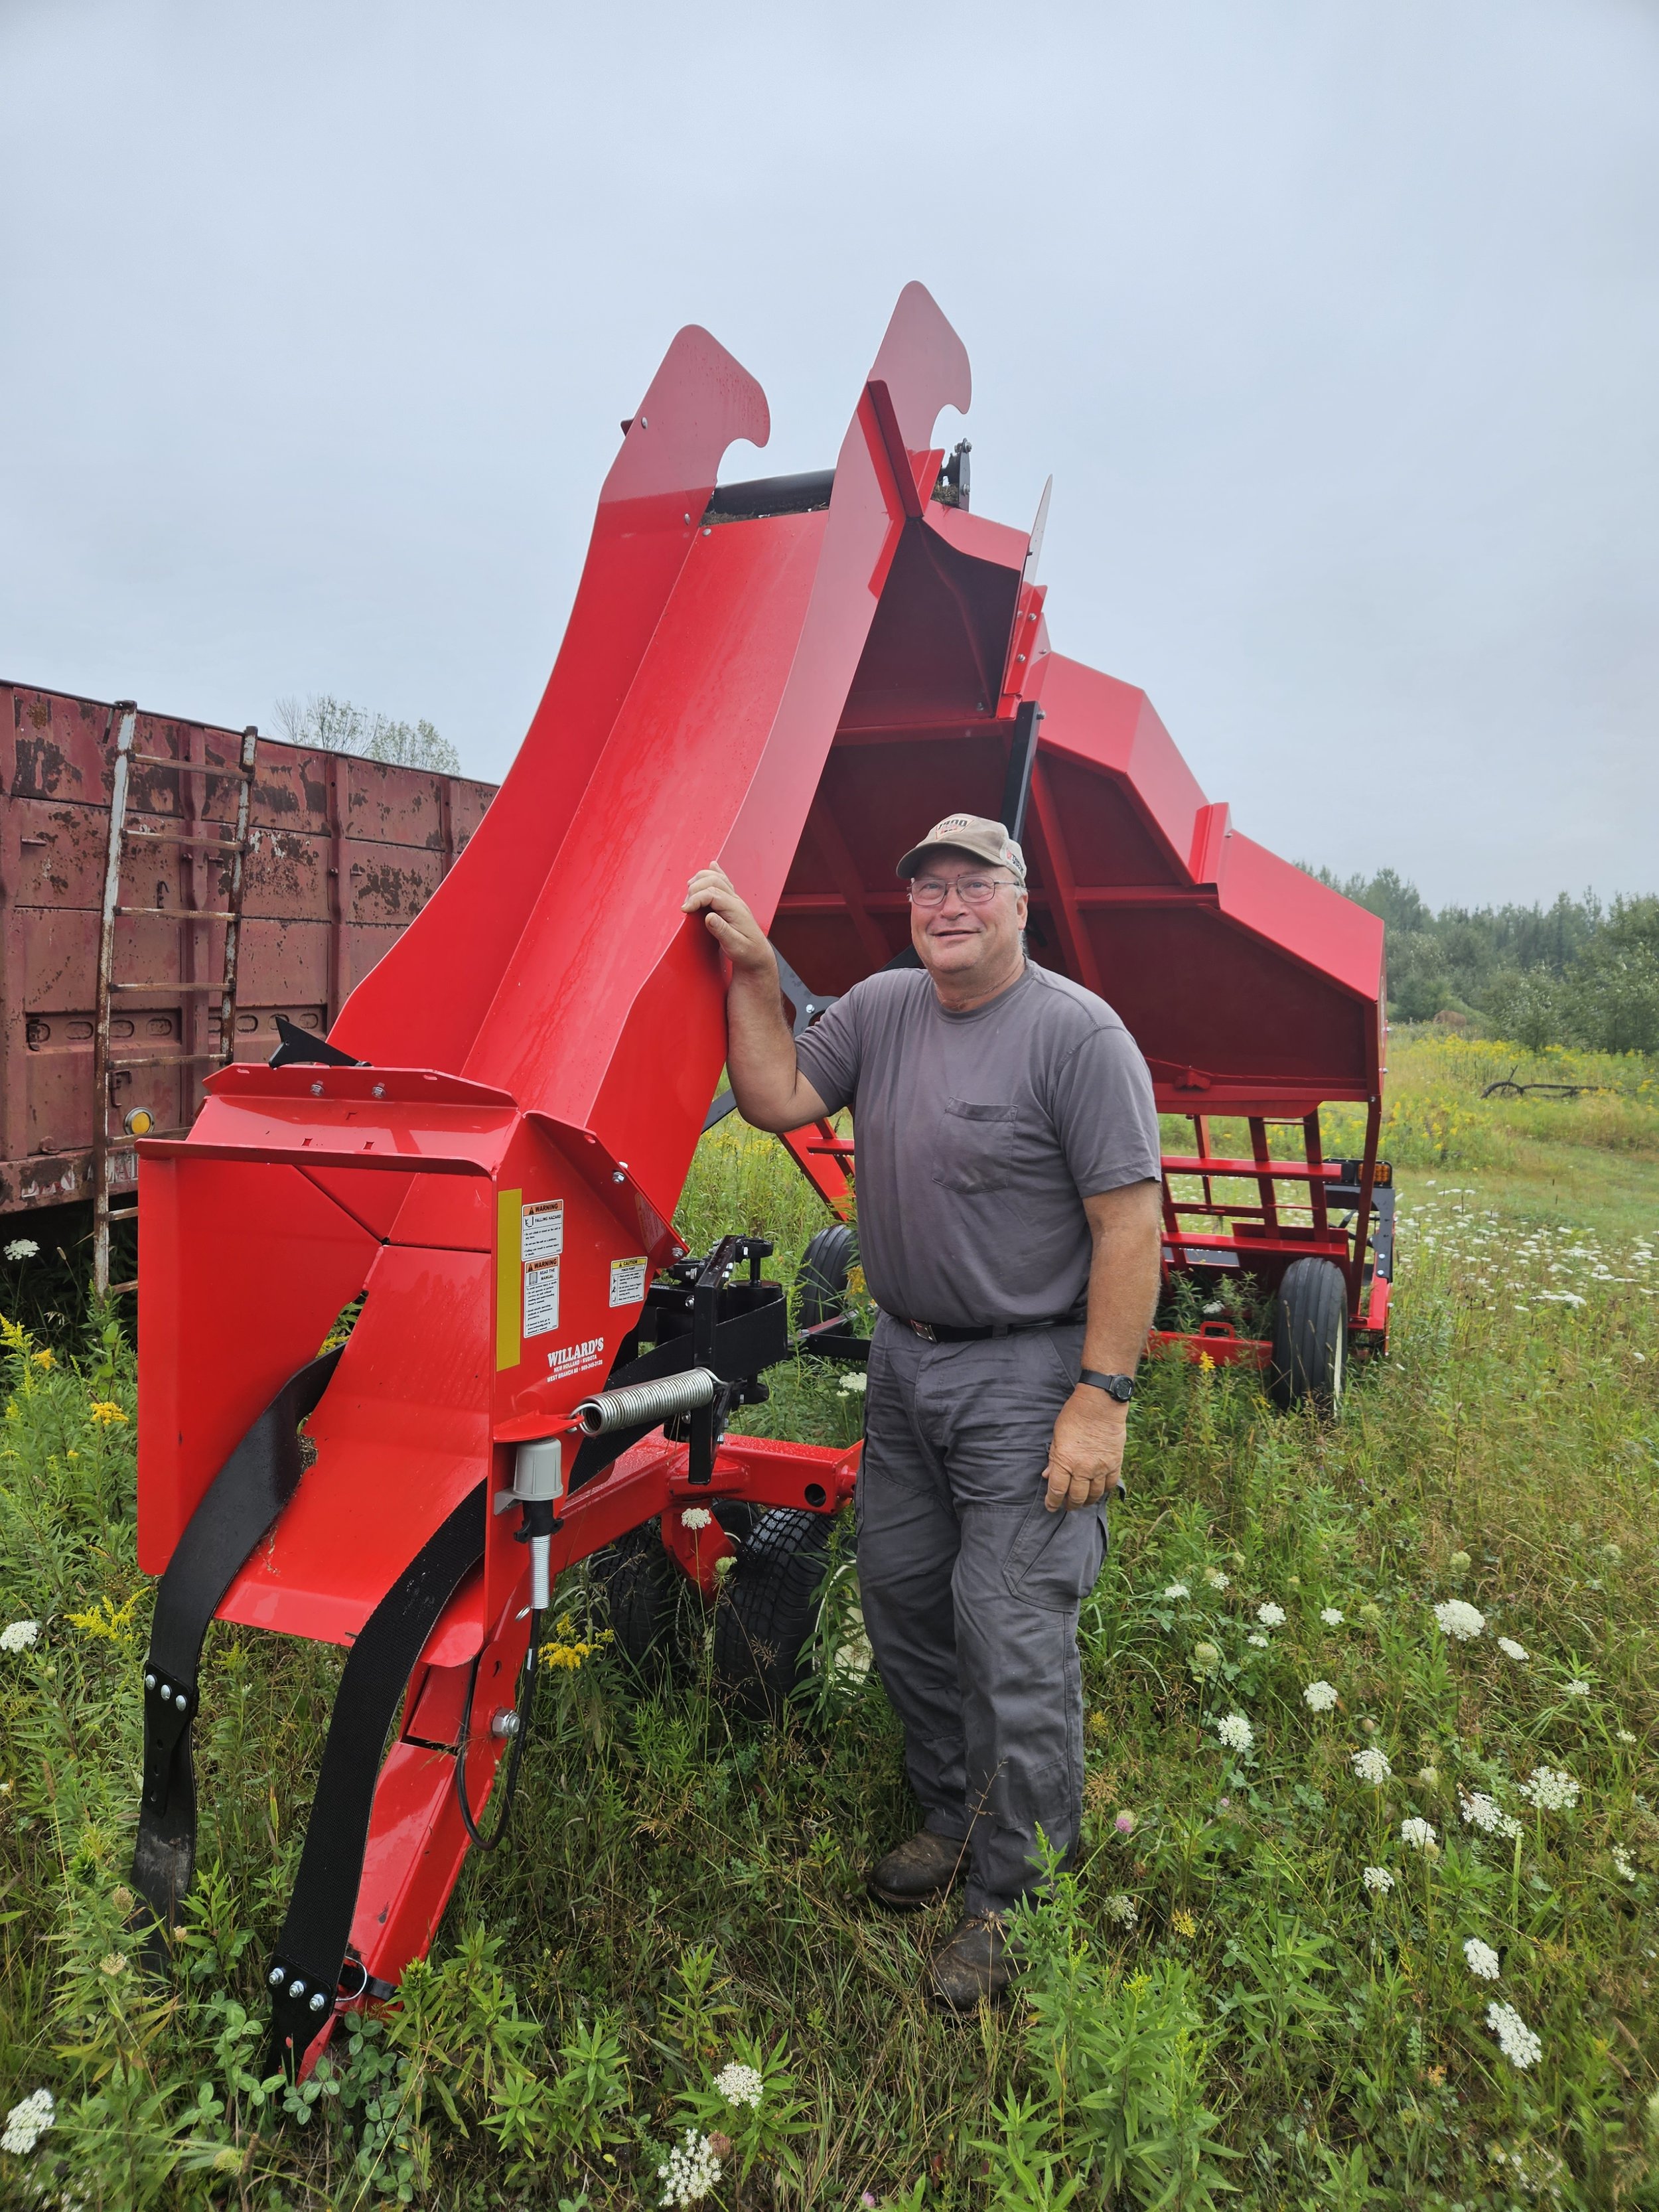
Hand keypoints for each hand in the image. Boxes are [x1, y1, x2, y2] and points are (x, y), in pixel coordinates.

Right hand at [683, 864, 774, 977]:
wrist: (757, 955)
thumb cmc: (747, 952)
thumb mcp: (735, 947)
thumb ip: (723, 932)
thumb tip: (709, 917)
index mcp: (736, 910)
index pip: (713, 894)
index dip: (696, 899)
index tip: (684, 910)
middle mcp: (736, 901)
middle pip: (713, 881)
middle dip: (695, 889)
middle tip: (686, 905)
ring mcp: (734, 900)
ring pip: (717, 878)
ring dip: (701, 880)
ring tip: (689, 891)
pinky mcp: (731, 902)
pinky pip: (724, 881)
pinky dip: (715, 873)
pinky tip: (712, 865)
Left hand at [1041, 1385, 1126, 1512]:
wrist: (1100, 1405)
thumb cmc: (1074, 1416)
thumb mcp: (1057, 1436)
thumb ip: (1054, 1458)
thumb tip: (1047, 1475)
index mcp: (1065, 1461)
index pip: (1057, 1490)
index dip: (1053, 1502)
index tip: (1051, 1507)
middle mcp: (1083, 1469)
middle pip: (1076, 1497)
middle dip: (1069, 1505)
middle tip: (1066, 1506)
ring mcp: (1101, 1468)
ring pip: (1094, 1495)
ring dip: (1087, 1501)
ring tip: (1082, 1501)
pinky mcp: (1115, 1463)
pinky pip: (1110, 1485)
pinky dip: (1104, 1491)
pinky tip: (1098, 1491)